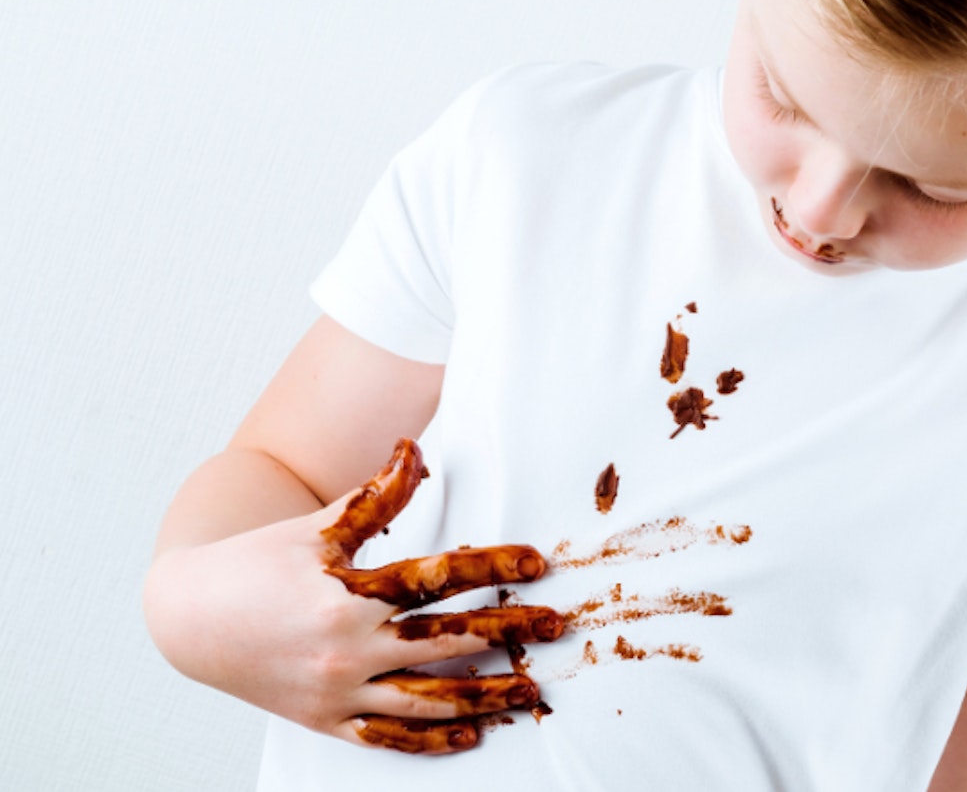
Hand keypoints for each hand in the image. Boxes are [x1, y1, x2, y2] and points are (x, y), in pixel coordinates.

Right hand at [145, 439, 562, 753]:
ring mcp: (338, 690)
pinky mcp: (327, 721)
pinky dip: (431, 740)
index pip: (438, 579)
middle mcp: (348, 647)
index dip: (493, 569)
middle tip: (556, 626)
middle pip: (446, 641)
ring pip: (427, 700)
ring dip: (486, 696)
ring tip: (532, 690)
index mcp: (348, 595)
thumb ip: (376, 497)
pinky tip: (472, 734)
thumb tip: (418, 449)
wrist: (187, 621)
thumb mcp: (318, 528)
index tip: (537, 563)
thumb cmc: (256, 564)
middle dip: (508, 633)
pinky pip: (388, 737)